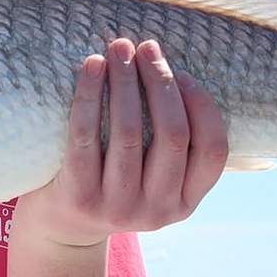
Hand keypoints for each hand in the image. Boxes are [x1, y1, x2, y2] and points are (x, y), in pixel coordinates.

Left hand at [11, 38, 229, 249]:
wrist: (63, 228)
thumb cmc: (116, 183)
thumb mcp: (156, 179)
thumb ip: (174, 146)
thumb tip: (177, 71)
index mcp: (185, 203)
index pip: (213, 150)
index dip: (202, 105)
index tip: (183, 74)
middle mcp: (158, 210)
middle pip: (172, 135)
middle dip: (161, 81)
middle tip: (146, 47)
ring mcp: (118, 208)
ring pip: (129, 132)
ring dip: (126, 81)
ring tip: (118, 48)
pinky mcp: (80, 197)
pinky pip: (85, 136)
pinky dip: (90, 95)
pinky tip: (92, 66)